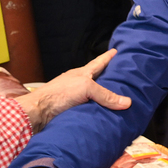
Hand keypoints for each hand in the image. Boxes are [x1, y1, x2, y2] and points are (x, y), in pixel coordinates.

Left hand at [16, 49, 131, 132]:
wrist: (39, 112)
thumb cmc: (59, 93)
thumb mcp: (85, 88)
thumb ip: (106, 95)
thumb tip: (127, 102)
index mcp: (82, 74)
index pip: (98, 63)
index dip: (107, 57)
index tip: (116, 51)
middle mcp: (79, 85)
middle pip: (98, 80)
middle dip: (109, 78)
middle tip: (123, 77)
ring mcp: (76, 99)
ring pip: (95, 97)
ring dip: (105, 99)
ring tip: (120, 100)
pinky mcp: (74, 112)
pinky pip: (92, 111)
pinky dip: (100, 113)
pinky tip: (107, 117)